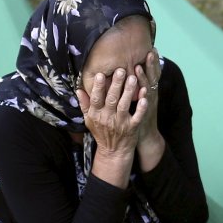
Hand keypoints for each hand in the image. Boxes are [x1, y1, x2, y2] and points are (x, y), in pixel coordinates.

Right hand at [76, 68, 147, 187]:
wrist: (113, 152)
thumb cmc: (101, 133)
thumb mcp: (89, 120)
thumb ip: (85, 104)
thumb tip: (78, 89)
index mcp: (96, 114)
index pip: (96, 98)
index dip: (99, 87)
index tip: (101, 74)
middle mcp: (107, 118)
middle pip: (111, 99)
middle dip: (116, 84)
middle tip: (121, 70)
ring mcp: (120, 123)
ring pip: (124, 105)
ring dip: (128, 92)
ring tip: (133, 78)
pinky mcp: (132, 128)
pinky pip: (137, 116)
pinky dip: (141, 107)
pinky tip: (144, 97)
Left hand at [135, 49, 164, 171]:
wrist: (144, 136)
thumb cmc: (139, 115)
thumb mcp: (139, 98)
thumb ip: (137, 86)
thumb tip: (134, 71)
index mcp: (149, 90)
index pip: (151, 72)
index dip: (152, 61)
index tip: (152, 47)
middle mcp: (151, 95)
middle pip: (153, 77)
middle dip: (152, 64)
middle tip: (151, 50)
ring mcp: (149, 104)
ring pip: (148, 88)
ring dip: (145, 77)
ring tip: (140, 65)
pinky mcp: (145, 113)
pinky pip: (145, 103)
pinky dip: (144, 95)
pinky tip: (143, 89)